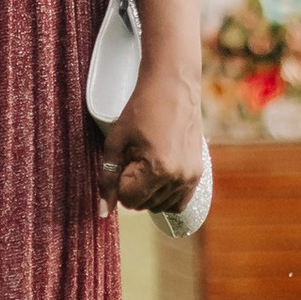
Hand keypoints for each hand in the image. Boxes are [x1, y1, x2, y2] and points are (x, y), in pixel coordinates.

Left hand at [97, 61, 205, 213]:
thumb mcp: (116, 142)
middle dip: (133, 188)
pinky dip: (165, 196)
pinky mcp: (198, 173)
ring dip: (148, 193)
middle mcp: (178, 177)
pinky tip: (157, 177)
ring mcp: (191, 176)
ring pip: (160, 206)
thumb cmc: (141, 109)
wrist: (172, 86)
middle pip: (144, 205)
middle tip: (134, 158)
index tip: (124, 159)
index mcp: (158, 170)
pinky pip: (179, 202)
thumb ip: (107, 178)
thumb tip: (102, 213)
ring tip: (146, 164)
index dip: (119, 182)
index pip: (128, 200)